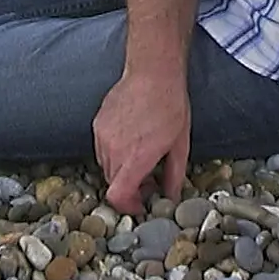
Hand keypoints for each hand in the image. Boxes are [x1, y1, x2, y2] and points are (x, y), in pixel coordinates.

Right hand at [91, 68, 189, 213]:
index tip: (139, 204)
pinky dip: (113, 152)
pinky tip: (131, 138)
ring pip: (105, 166)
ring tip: (140, 156)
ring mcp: (103, 136)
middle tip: (148, 179)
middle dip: (129, 188)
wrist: (153, 73)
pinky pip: (101, 148)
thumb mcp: (180, 146)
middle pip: (112, 183)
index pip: (117, 196)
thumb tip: (170, 196)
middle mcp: (114, 149)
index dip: (127, 206)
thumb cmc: (170, 106)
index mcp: (136, 158)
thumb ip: (174, 176)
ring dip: (120, 169)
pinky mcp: (98, 123)